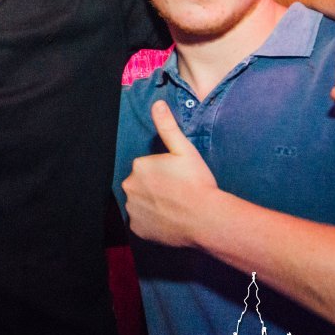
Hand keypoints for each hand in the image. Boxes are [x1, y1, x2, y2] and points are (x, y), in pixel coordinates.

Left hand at [121, 101, 220, 246]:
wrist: (206, 219)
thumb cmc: (197, 183)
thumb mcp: (184, 150)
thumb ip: (167, 126)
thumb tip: (157, 104)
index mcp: (139, 166)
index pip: (146, 168)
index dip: (163, 174)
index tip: (177, 180)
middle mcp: (128, 187)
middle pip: (139, 185)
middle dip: (153, 188)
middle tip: (176, 194)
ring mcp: (131, 210)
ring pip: (139, 203)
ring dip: (150, 205)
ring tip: (173, 208)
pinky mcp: (136, 229)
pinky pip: (141, 223)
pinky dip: (150, 222)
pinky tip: (168, 220)